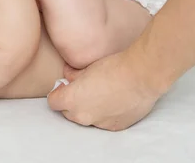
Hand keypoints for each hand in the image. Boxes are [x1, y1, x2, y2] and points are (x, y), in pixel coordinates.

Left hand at [47, 49, 165, 130]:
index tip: (66, 85)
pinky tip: (114, 100)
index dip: (58, 92)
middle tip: (84, 89)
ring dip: (89, 108)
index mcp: (72, 100)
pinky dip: (105, 113)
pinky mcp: (114, 126)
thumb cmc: (114, 68)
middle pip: (68, 112)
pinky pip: (103, 121)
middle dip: (72, 102)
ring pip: (86, 118)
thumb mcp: (88, 67)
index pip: (53, 102)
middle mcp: (82, 115)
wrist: (141, 77)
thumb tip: (68, 74)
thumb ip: (73, 74)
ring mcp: (98, 123)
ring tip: (102, 93)